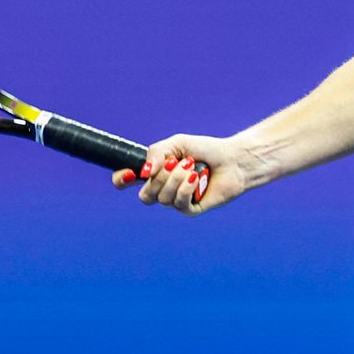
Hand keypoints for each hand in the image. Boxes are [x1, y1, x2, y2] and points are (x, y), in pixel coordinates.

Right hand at [113, 133, 250, 215]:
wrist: (231, 159)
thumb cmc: (204, 150)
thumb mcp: (177, 144)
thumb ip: (156, 153)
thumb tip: (143, 172)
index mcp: (154, 172)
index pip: (127, 181)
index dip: (122, 180)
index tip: (128, 175)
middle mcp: (162, 189)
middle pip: (145, 194)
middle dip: (160, 177)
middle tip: (178, 162)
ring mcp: (175, 201)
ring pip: (162, 199)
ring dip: (177, 179)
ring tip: (192, 167)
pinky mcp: (190, 209)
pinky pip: (179, 204)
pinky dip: (186, 188)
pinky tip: (196, 178)